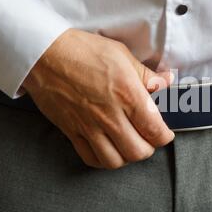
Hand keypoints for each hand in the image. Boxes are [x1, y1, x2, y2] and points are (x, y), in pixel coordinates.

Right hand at [23, 29, 174, 168]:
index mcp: (128, 95)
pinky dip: (103, 160)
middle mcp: (110, 115)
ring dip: (127, 157)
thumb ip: (147, 74)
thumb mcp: (122, 55)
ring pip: (115, 161)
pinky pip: (90, 158)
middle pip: (138, 151)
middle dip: (149, 148)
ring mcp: (89, 126)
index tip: (165, 134)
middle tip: (149, 139)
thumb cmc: (84, 50)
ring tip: (129, 145)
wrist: (44, 54)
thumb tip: (166, 82)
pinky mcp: (72, 131)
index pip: (154, 130)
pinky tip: (108, 150)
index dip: (165, 137)